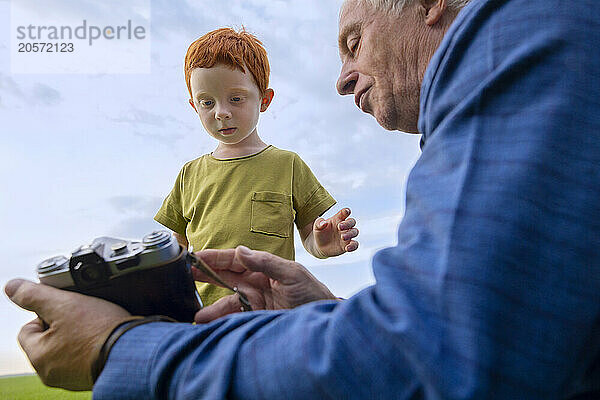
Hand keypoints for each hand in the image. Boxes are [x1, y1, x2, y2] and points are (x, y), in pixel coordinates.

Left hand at [4, 279, 131, 390]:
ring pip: (68, 347)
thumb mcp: (63, 304)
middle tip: (83, 314)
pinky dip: (94, 346)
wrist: (136, 351)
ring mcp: (73, 378)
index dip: (46, 313)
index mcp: (40, 358)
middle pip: (48, 339)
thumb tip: (11, 287)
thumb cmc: (99, 330)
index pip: (28, 329)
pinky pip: (87, 357)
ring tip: (97, 324)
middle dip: (64, 324)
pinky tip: (105, 336)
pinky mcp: (94, 376)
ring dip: (80, 335)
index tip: (67, 308)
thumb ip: (34, 295)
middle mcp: (52, 373)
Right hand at [192, 246, 337, 322]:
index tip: (195, 255)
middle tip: (183, 273)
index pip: (235, 259)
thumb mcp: (293, 274)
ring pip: (227, 301)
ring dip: (211, 308)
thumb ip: (266, 262)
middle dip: (205, 275)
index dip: (215, 257)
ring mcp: (254, 302)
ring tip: (197, 315)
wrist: (323, 323)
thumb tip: (240, 250)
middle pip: (225, 276)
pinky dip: (220, 321)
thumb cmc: (313, 294)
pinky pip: (234, 318)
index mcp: (264, 267)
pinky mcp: (255, 318)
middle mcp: (256, 283)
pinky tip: (209, 325)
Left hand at [313, 208, 358, 256]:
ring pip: (355, 232)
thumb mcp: (316, 227)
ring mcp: (347, 236)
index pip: (344, 213)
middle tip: (339, 226)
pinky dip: (353, 246)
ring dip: (350, 234)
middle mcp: (344, 226)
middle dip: (347, 223)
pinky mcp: (347, 245)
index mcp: (338, 219)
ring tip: (342, 237)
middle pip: (352, 221)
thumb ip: (319, 223)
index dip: (346, 211)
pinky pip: (355, 244)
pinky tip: (347, 248)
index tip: (346, 211)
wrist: (319, 246)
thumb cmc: (319, 233)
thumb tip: (324, 222)